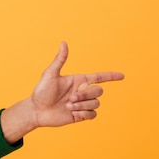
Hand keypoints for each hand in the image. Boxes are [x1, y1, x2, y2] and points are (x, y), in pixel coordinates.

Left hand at [0, 42, 123, 143]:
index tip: (122, 75)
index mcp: (78, 80)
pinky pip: (93, 114)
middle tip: (70, 99)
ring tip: (68, 106)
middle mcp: (82, 91)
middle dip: (86, 95)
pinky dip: (85, 113)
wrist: (36, 110)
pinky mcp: (80, 115)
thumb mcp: (50, 74)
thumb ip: (59, 60)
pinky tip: (73, 113)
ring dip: (82, 105)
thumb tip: (63, 43)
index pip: (99, 77)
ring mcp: (82, 103)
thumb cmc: (41, 91)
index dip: (111, 76)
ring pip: (96, 103)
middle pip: (98, 91)